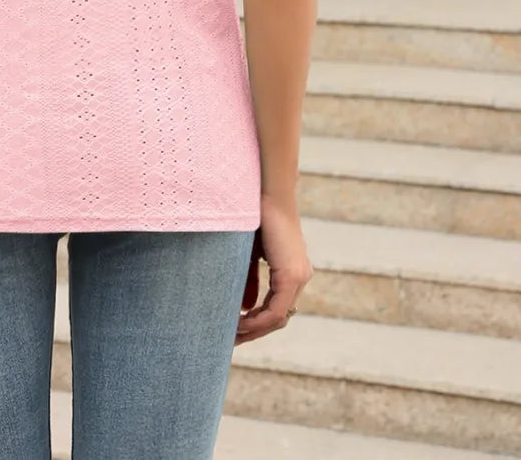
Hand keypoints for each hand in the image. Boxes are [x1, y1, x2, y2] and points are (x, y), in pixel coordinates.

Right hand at [235, 192, 312, 343]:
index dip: (257, 323)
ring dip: (255, 329)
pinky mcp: (291, 274)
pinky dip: (257, 319)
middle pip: (279, 318)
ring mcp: (298, 276)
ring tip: (232, 334)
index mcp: (292, 271)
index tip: (236, 330)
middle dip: (255, 331)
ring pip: (278, 317)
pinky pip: (276, 309)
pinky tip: (240, 322)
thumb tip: (245, 308)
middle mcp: (300, 276)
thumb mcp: (249, 254)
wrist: (266, 192)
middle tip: (232, 340)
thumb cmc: (254, 215)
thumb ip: (249, 280)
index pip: (277, 308)